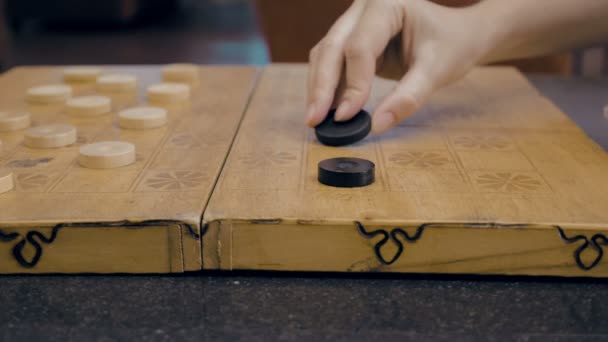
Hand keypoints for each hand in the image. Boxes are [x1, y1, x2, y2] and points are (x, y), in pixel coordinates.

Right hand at [306, 0, 491, 133]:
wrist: (457, 35)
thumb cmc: (451, 45)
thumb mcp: (437, 71)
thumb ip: (408, 97)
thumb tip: (378, 125)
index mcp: (386, 3)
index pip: (359, 47)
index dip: (352, 84)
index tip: (347, 117)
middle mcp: (363, 8)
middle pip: (332, 47)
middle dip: (321, 87)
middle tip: (314, 120)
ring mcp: (353, 22)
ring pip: (324, 54)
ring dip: (318, 88)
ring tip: (316, 119)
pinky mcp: (350, 40)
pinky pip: (330, 62)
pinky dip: (327, 87)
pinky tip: (327, 110)